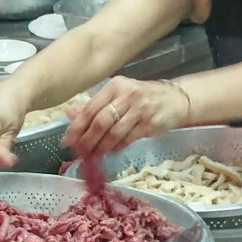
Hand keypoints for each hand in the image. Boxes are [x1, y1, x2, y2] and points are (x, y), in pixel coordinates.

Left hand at [63, 76, 192, 158]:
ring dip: (101, 147)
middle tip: (79, 152)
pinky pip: (128, 139)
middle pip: (101, 121)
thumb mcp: (119, 95)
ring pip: (114, 133)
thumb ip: (96, 105)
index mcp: (115, 86)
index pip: (91, 108)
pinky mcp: (151, 123)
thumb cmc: (142, 97)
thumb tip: (70, 114)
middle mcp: (128, 95)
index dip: (77, 127)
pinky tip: (110, 151)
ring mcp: (141, 109)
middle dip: (87, 140)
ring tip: (92, 155)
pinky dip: (116, 147)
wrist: (175, 99)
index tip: (67, 141)